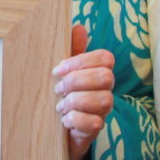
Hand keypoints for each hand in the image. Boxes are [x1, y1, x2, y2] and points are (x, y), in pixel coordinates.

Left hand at [53, 25, 114, 159]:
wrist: (53, 132)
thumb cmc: (61, 97)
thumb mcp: (63, 73)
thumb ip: (71, 51)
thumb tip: (79, 27)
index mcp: (97, 74)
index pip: (105, 58)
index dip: (81, 61)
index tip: (58, 69)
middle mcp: (104, 91)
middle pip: (106, 77)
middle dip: (77, 80)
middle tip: (58, 89)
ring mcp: (102, 112)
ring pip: (104, 99)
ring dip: (75, 101)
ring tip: (60, 106)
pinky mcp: (94, 132)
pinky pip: (95, 123)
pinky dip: (75, 120)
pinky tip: (64, 121)